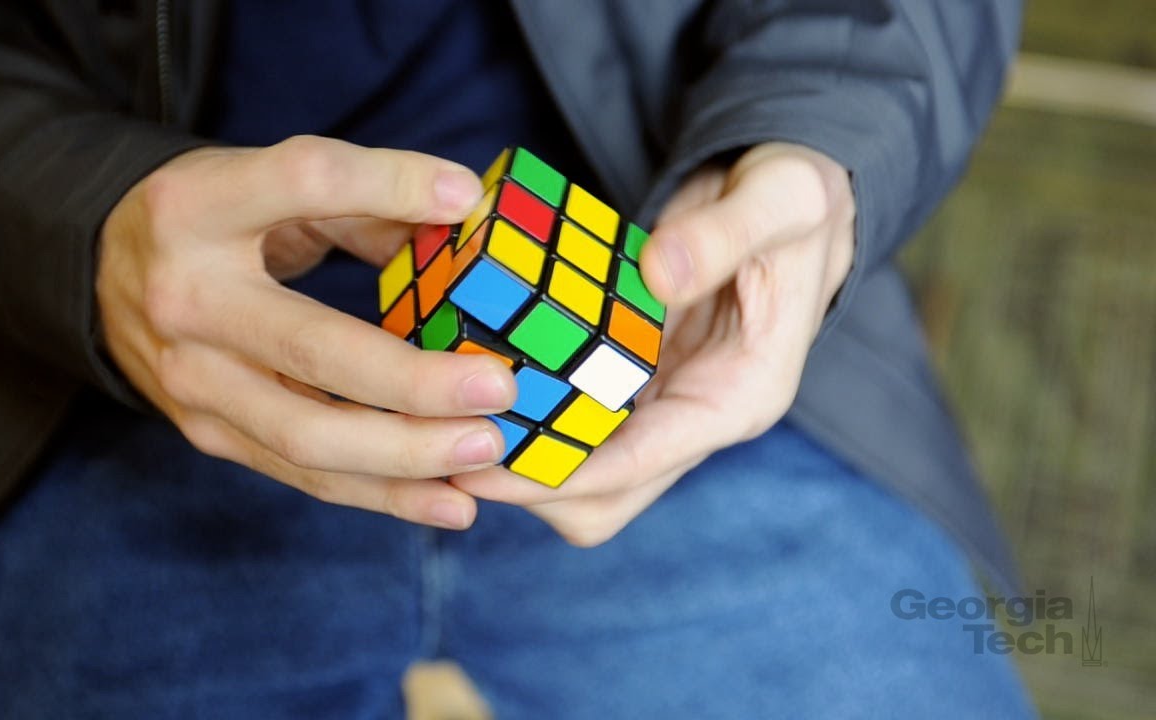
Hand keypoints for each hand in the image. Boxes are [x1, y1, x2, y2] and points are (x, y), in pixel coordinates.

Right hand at [97, 136, 516, 529]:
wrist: (101, 275)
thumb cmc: (215, 220)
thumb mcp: (273, 183)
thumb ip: (366, 196)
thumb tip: (466, 213)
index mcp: (197, 206)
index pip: (300, 181)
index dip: (385, 182)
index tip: (462, 196)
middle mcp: (184, 297)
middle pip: (309, 347)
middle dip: (413, 380)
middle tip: (498, 388)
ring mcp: (190, 378)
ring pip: (306, 433)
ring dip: (407, 453)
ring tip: (486, 450)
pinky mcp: (206, 432)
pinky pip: (303, 475)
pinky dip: (382, 495)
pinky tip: (449, 504)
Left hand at [451, 142, 854, 544]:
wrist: (789, 200)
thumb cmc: (795, 200)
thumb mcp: (781, 200)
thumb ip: (722, 234)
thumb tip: (659, 273)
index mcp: (740, 397)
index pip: (641, 463)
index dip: (559, 475)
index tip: (483, 468)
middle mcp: (697, 418)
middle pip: (604, 497)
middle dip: (528, 487)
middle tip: (445, 448)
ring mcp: (661, 404)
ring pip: (580, 472)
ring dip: (521, 459)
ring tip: (444, 423)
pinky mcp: (633, 381)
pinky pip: (572, 420)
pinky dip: (527, 415)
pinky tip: (473, 384)